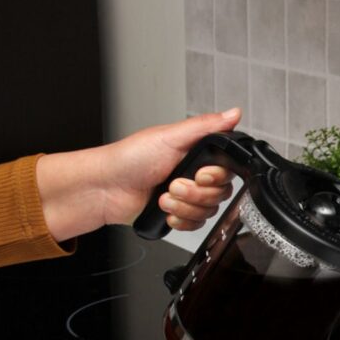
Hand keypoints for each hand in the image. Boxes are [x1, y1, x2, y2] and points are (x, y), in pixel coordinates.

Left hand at [36, 108, 242, 240]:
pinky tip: (166, 211)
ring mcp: (186, 196)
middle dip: (195, 193)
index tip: (199, 174)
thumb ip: (205, 126)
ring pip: (208, 211)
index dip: (215, 177)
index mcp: (195, 154)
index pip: (226, 170)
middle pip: (220, 193)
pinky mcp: (178, 214)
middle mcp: (193, 175)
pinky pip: (196, 225)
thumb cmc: (129, 158)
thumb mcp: (170, 137)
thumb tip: (233, 114)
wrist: (105, 189)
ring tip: (163, 196)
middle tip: (173, 184)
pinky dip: (181, 220)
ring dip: (184, 207)